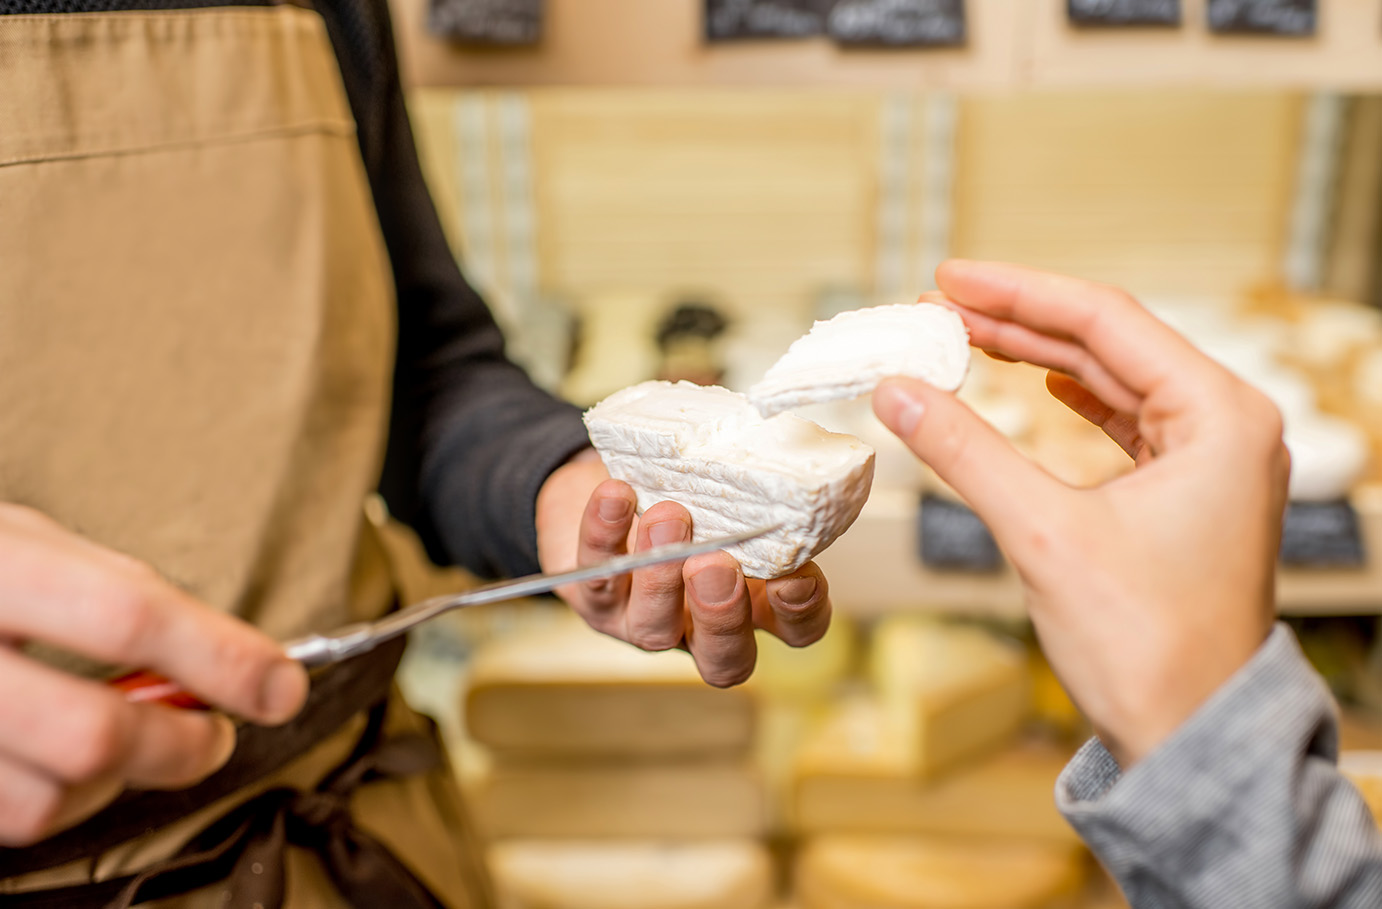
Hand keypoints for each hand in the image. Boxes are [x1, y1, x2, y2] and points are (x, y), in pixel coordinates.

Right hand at [0, 504, 308, 845]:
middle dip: (181, 745)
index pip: (128, 613)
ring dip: (116, 783)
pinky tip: (61, 761)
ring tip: (129, 741)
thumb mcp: (22, 538)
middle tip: (215, 734)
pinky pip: (6, 821)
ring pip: (48, 800)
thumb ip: (112, 588)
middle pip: (92, 733)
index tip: (282, 685)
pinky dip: (57, 799)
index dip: (221, 656)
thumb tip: (224, 653)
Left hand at [536, 449, 830, 687]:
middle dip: (721, 614)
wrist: (611, 489)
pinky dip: (605, 533)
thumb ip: (753, 501)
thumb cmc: (685, 496)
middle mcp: (699, 626)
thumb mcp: (727, 498)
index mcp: (752, 604)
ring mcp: (642, 621)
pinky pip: (596, 575)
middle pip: (723, 658)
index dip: (801, 612)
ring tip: (668, 517)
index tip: (795, 575)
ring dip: (660, 575)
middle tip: (716, 564)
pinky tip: (616, 497)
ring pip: (653, 626)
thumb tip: (779, 469)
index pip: (795, 629)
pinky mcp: (593, 597)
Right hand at [873, 261, 1287, 767]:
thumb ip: (965, 451)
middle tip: (939, 308)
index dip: (1017, 292)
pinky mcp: (1188, 495)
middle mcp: (1228, 426)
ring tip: (966, 338)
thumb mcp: (1042, 533)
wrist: (1189, 739)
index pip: (1106, 319)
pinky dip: (1072, 401)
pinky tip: (1039, 387)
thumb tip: (896, 392)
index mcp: (1220, 416)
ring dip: (1038, 360)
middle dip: (1019, 324)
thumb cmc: (1146, 646)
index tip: (948, 278)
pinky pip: (1124, 423)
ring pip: (1113, 381)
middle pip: (1108, 343)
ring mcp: (1213, 461)